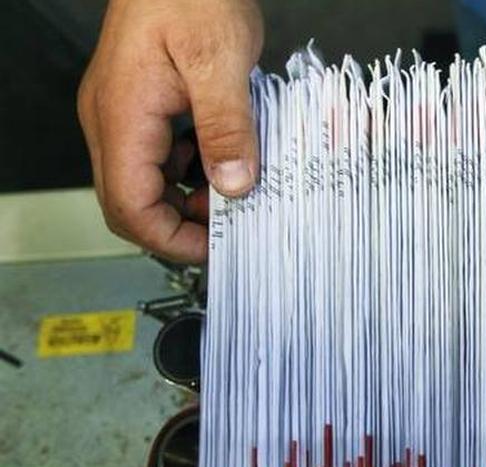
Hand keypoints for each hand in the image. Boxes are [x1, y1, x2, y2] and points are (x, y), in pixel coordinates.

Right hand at [78, 0, 262, 262]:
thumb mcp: (220, 61)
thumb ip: (227, 127)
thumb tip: (234, 184)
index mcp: (121, 116)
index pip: (130, 207)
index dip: (171, 239)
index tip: (215, 249)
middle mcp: (112, 119)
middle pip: (132, 202)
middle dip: (181, 225)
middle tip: (231, 228)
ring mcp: (123, 112)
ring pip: (148, 182)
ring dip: (190, 196)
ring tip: (236, 191)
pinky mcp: (142, 104)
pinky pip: (161, 155)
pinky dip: (194, 168)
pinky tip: (226, 157)